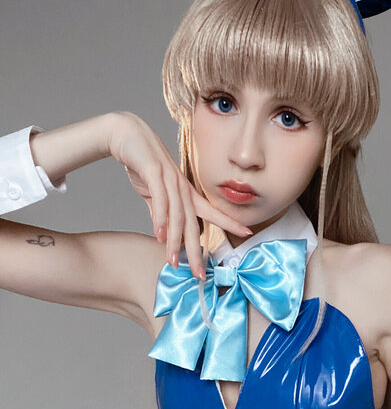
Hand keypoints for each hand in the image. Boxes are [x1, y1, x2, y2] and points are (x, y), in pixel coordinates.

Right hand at [107, 111, 251, 278]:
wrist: (125, 134)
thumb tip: (163, 232)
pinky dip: (159, 218)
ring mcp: (168, 179)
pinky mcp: (152, 172)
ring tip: (173, 262)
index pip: (211, 211)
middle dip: (197, 251)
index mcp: (185, 193)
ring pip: (176, 215)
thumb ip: (160, 212)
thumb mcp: (153, 192)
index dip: (229, 222)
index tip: (247, 233)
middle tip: (199, 274)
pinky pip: (159, 199)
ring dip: (174, 241)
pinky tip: (158, 234)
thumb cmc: (141, 163)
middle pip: (193, 224)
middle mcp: (181, 188)